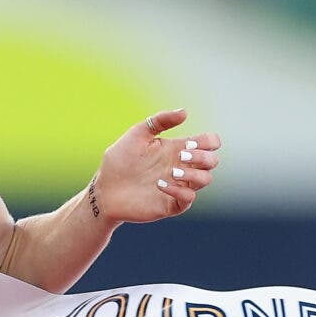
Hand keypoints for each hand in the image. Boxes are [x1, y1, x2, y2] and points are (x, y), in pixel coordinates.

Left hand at [94, 108, 220, 223]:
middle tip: (180, 155)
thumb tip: (185, 112)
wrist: (104, 189)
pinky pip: (188, 199)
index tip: (190, 142)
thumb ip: (159, 121)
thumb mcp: (137, 134)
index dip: (209, 141)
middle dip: (202, 156)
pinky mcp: (170, 204)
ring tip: (171, 171)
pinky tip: (160, 185)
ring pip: (205, 180)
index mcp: (177, 149)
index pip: (209, 143)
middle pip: (212, 161)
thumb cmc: (119, 160)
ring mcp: (178, 186)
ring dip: (194, 174)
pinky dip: (179, 191)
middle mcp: (181, 167)